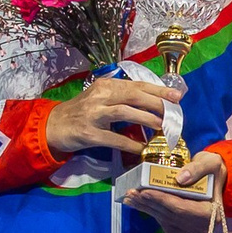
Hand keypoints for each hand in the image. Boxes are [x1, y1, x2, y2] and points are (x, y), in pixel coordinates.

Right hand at [44, 75, 179, 157]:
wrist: (54, 125)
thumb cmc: (83, 111)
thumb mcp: (102, 98)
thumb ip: (123, 96)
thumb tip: (154, 100)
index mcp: (106, 86)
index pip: (137, 85)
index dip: (158, 90)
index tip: (177, 95)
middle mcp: (100, 97)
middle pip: (133, 95)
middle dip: (157, 102)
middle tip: (174, 111)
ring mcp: (93, 115)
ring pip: (124, 112)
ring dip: (146, 119)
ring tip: (162, 126)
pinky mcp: (89, 134)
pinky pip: (114, 139)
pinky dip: (130, 144)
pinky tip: (142, 148)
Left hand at [124, 150, 227, 232]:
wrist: (216, 181)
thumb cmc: (213, 171)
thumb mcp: (210, 162)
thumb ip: (197, 168)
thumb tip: (180, 178)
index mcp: (212, 212)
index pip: (182, 208)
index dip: (161, 200)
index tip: (144, 191)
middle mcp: (203, 227)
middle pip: (170, 215)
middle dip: (149, 204)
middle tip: (131, 193)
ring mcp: (194, 232)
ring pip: (165, 220)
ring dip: (146, 209)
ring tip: (130, 198)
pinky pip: (165, 224)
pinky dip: (153, 214)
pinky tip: (141, 205)